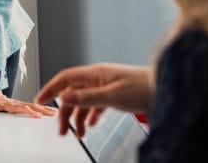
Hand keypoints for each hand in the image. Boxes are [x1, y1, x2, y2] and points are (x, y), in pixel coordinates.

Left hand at [0, 90, 56, 117]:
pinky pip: (35, 107)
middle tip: (52, 113)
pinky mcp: (24, 105)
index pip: (23, 108)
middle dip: (43, 110)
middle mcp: (19, 104)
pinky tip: (50, 111)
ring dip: (46, 109)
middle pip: (33, 106)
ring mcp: (23, 104)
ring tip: (55, 112)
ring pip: (36, 106)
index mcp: (12, 105)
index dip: (30, 111)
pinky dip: (44, 108)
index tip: (37, 115)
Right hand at [34, 63, 152, 137]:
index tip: (39, 100)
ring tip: (80, 134)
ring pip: (84, 101)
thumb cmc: (143, 88)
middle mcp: (98, 78)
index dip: (50, 88)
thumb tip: (63, 97)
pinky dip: (92, 115)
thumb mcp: (112, 96)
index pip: (65, 78)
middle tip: (62, 130)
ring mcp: (106, 86)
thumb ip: (86, 97)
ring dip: (79, 117)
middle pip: (73, 93)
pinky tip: (92, 125)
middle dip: (65, 112)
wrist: (168, 88)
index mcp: (95, 73)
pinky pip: (96, 104)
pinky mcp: (115, 94)